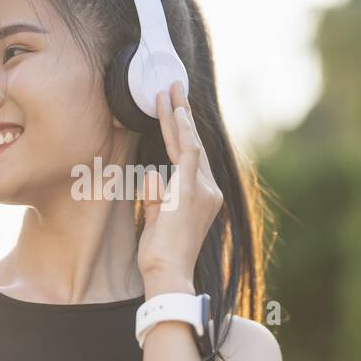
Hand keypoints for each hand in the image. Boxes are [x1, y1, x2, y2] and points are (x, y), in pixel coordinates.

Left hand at [137, 81, 223, 295]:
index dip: (183, 132)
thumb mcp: (158, 218)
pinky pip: (188, 152)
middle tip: (173, 87)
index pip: (192, 157)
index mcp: (205, 197)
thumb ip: (157, 195)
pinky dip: (182, 130)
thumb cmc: (161, 254)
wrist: (167, 273)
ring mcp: (204, 190)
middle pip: (194, 144)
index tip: (175, 109)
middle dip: (182, 114)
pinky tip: (175, 112)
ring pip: (191, 143)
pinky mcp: (191, 190)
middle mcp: (210, 190)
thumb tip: (151, 175)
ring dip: (178, 115)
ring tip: (168, 91)